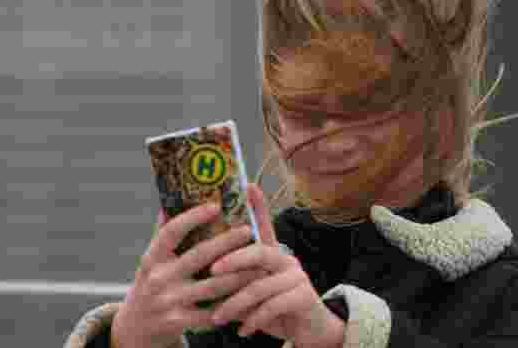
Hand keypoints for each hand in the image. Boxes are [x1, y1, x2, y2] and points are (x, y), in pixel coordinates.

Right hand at [112, 202, 265, 347]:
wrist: (136, 329)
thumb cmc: (152, 283)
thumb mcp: (151, 260)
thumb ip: (163, 234)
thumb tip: (173, 198)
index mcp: (152, 257)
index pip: (171, 232)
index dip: (193, 217)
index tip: (215, 206)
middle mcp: (159, 278)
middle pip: (199, 255)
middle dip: (227, 241)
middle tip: (248, 230)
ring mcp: (169, 301)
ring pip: (213, 285)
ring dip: (239, 274)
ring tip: (260, 263)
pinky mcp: (179, 322)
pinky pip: (212, 312)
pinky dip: (232, 302)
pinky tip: (249, 293)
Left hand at [207, 184, 342, 345]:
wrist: (310, 332)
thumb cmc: (275, 310)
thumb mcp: (254, 292)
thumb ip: (238, 281)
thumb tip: (206, 276)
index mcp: (273, 254)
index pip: (265, 225)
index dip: (258, 206)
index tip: (248, 185)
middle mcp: (286, 260)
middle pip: (260, 252)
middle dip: (234, 260)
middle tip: (212, 271)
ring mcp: (297, 276)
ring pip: (260, 285)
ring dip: (236, 304)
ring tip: (218, 317)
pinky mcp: (304, 296)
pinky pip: (273, 306)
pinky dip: (254, 320)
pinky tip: (243, 330)